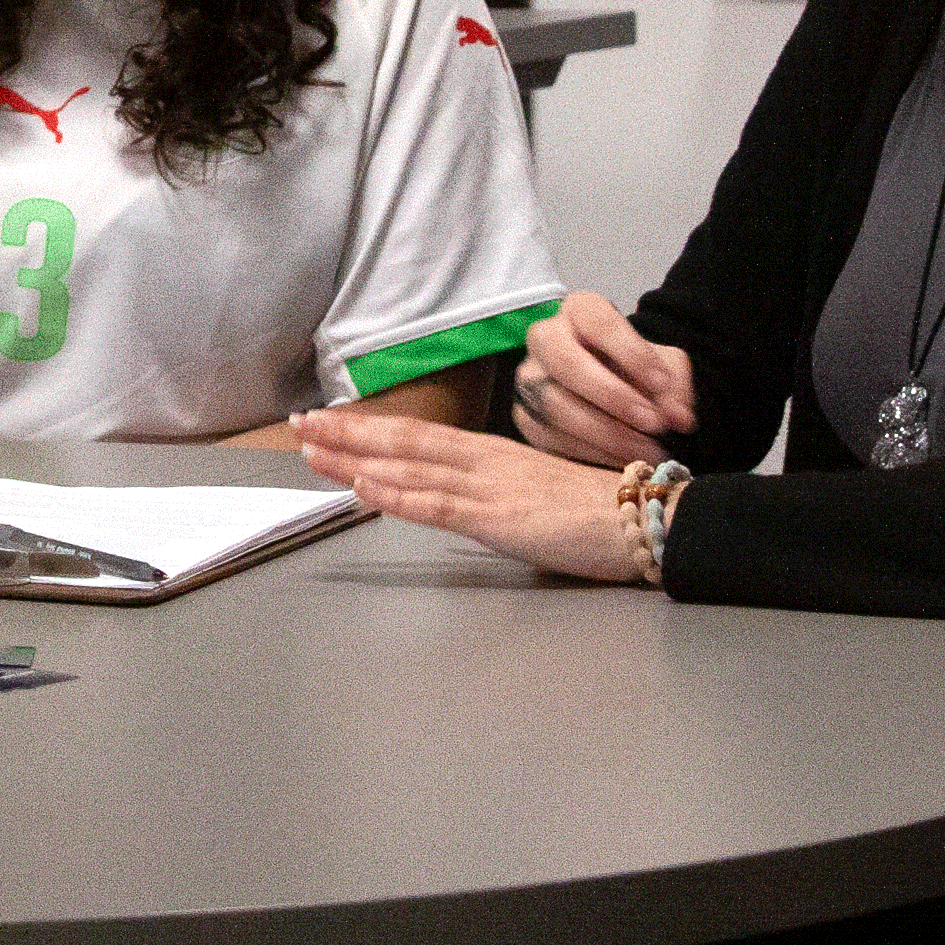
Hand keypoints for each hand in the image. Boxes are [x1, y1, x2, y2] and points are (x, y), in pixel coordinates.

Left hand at [290, 406, 639, 583]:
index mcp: (489, 453)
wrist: (644, 520)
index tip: (326, 424)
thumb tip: (448, 497)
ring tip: (313, 452)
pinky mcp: (500, 519)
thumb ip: (486, 489)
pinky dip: (398, 495)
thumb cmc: (594, 510)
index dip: (367, 428)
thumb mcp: (528, 491)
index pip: (415, 435)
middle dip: (346, 434)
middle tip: (300, 426)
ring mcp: (489, 487)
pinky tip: (366, 487)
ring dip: (356, 459)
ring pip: (409, 466)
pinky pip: (438, 505)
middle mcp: (482, 461)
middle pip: (402, 441)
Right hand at [512, 290, 693, 467]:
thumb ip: (675, 389)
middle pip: (565, 362)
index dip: (631, 352)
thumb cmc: (637, 371)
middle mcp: (545, 338)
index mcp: (580, 311)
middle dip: (612, 396)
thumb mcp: (665, 368)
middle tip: (653, 423)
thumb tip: (678, 419)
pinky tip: (625, 459)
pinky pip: (552, 438)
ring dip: (608, 434)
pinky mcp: (525, 417)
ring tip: (649, 450)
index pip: (598, 322)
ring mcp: (529, 379)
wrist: (616, 394)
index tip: (662, 383)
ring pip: (556, 406)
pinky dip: (593, 453)